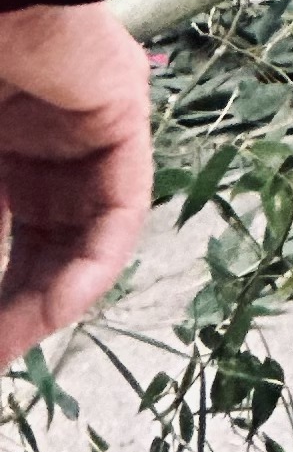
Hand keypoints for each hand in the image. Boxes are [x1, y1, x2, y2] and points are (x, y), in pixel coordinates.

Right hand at [0, 0, 154, 359]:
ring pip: (82, 229)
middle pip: (41, 242)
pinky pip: (120, 202)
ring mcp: (81, 119)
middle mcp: (38, 133)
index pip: (4, 235)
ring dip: (48, 297)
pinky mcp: (119, 105)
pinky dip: (93, 261)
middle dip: (14, 309)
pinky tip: (56, 306)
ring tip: (11, 346)